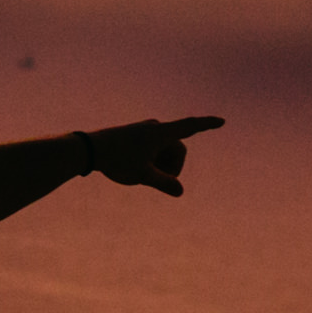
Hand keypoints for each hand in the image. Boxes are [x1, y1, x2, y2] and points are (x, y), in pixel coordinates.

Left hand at [83, 115, 224, 194]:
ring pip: (165, 152)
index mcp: (160, 133)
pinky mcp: (137, 136)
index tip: (222, 121)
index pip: (190, 127)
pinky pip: (155, 151)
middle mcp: (155, 128)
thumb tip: (180, 191)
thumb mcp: (142, 176)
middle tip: (156, 181)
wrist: (89, 149)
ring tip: (140, 174)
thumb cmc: (117, 161)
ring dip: (161, 166)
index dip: (207, 125)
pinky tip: (134, 169)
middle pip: (177, 150)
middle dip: (172, 167)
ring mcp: (146, 131)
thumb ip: (163, 184)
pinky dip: (152, 162)